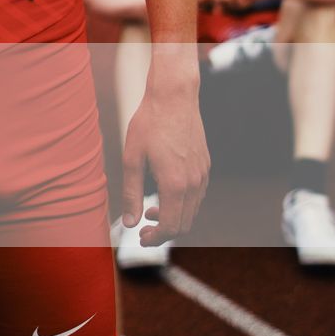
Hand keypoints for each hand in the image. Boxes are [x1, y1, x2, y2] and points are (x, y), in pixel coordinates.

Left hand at [121, 68, 208, 245]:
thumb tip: (129, 222)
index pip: (171, 227)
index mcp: (175, 184)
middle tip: (144, 229)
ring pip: (192, 211)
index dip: (155, 238)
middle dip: (164, 232)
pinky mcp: (206, 166)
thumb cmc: (149, 124)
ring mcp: (203, 175)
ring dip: (174, 218)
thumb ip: (130, 193)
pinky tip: (165, 193)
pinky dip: (183, 204)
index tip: (141, 237)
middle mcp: (194, 183)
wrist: (175, 97)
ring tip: (151, 210)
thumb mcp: (132, 158)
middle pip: (184, 224)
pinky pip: (197, 196)